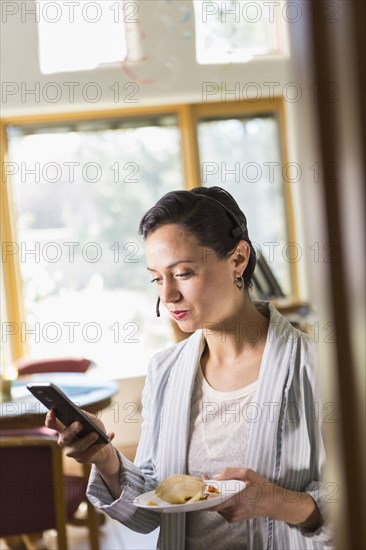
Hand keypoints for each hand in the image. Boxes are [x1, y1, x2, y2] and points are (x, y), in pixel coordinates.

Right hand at [45, 409, 115, 469]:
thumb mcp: (91, 419)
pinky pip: (91, 453)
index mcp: (63, 428)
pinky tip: (109, 436)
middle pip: (65, 436)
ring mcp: (72, 452)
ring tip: (95, 434)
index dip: (50, 418)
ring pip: (77, 447)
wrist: (103, 444)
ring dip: (87, 440)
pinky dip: (101, 444)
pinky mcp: (82, 459)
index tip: (53, 410)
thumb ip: (84, 415)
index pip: (52, 424)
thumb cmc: (94, 428)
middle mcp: (64, 441)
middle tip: (80, 424)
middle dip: (72, 430)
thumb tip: (80, 415)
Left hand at [207, 467, 321, 529]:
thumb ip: (229, 472)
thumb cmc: (262, 487)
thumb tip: (215, 477)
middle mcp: (233, 510)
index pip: (214, 500)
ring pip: (215, 506)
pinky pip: (220, 509)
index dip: (203, 492)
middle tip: (203, 480)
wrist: (274, 503)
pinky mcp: (233, 519)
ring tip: (211, 483)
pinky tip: (220, 492)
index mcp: (237, 498)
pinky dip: (217, 500)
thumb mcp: (247, 473)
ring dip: (211, 495)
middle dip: (205, 491)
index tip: (199, 481)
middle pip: (211, 503)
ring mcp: (233, 516)